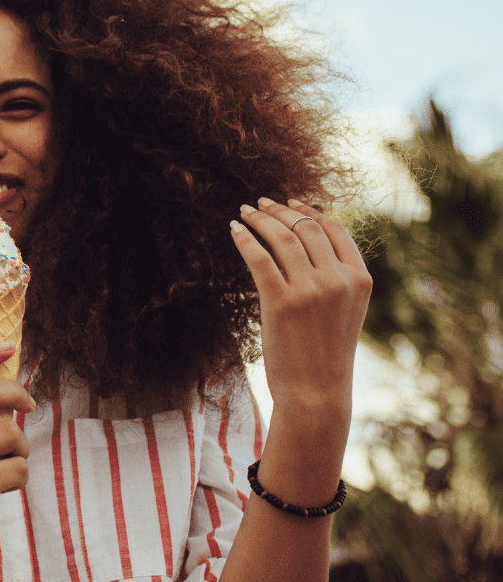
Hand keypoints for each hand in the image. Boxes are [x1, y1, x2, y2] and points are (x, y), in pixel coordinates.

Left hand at [231, 198, 371, 416]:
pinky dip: (244, 239)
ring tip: (245, 212)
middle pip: (306, 228)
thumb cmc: (327, 353)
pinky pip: (259, 257)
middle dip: (280, 210)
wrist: (317, 391)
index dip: (311, 210)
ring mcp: (311, 290)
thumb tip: (305, 243)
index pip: (335, 230)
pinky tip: (234, 230)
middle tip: (260, 203)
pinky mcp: (281, 302)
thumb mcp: (345, 311)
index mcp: (359, 280)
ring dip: (260, 219)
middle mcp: (338, 280)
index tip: (291, 201)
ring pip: (282, 237)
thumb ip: (335, 279)